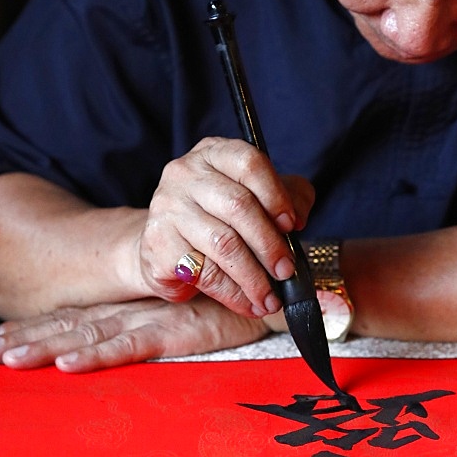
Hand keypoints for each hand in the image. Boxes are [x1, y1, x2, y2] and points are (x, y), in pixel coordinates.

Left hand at [0, 294, 268, 372]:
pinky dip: (98, 357)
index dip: (47, 327)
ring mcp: (155, 322)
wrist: (280, 288)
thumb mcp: (203, 318)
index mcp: (142, 311)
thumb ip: (173, 326)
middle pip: (78, 328)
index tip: (7, 337)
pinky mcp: (177, 332)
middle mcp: (140, 315)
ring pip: (92, 337)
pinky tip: (67, 366)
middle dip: (34, 339)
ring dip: (48, 347)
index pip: (87, 320)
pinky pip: (131, 347)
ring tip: (7, 358)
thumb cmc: (241, 301)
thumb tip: (191, 330)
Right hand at [137, 137, 314, 317]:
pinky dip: (232, 293)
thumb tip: (298, 219)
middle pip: (239, 207)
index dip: (276, 196)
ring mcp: (166, 208)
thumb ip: (289, 197)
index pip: (249, 164)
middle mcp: (185, 173)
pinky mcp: (157, 245)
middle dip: (270, 245)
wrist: (165, 244)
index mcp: (214, 153)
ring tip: (270, 298)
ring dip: (254, 278)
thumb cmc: (219, 218)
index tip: (293, 225)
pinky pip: (204, 273)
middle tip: (286, 271)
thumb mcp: (258, 197)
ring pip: (223, 244)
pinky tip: (248, 303)